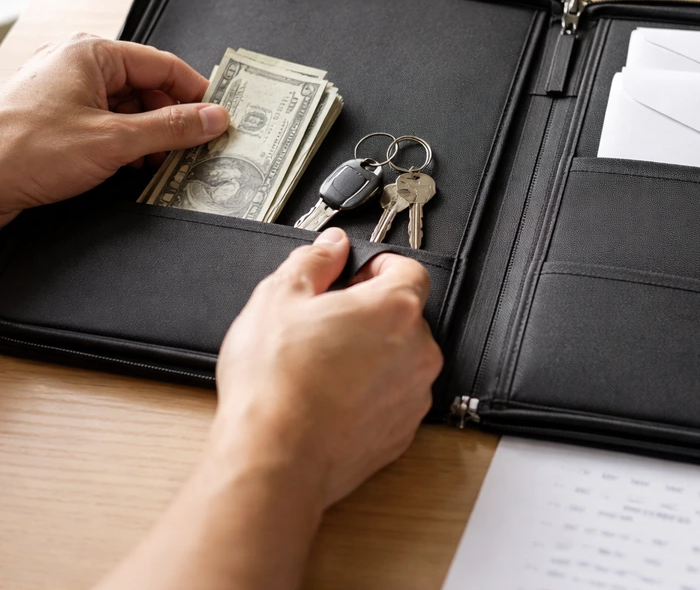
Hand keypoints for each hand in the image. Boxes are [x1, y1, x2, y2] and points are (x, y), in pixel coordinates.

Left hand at [0, 33, 229, 226]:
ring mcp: (65, 92)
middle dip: (173, 119)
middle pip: (148, 86)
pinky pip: (107, 122)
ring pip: (128, 107)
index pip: (164, 65)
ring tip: (164, 162)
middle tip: (197, 146)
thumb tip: (212, 118)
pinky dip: (127, 143)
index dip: (196, 93)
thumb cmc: (24, 150)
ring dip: (150, 135)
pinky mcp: (57, 119)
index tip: (219, 117)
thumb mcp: (114, 140)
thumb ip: (171, 128)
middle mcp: (77, 65)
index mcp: (91, 54)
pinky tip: (134, 166)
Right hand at [213, 228, 441, 508]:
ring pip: (400, 360)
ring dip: (372, 357)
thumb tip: (331, 246)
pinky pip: (392, 400)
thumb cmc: (277, 384)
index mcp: (395, 308)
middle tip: (326, 323)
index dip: (378, 268)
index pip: (410, 269)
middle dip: (370, 314)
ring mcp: (413, 396)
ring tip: (322, 367)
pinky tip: (329, 400)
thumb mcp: (279, 297)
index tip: (353, 277)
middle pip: (404, 316)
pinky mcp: (401, 433)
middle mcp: (418, 351)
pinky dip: (369, 396)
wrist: (275, 459)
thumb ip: (314, 260)